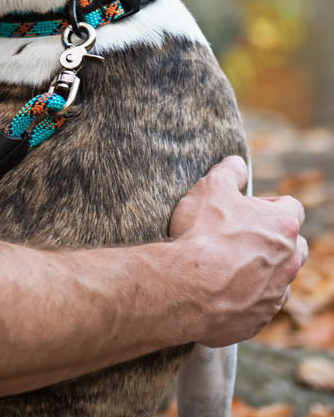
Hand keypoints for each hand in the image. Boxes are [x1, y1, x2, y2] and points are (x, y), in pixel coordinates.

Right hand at [169, 156, 307, 346]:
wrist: (188, 287)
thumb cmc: (202, 233)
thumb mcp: (210, 187)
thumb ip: (228, 172)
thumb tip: (237, 163)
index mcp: (282, 226)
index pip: (291, 207)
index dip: (269, 203)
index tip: (245, 206)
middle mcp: (289, 262)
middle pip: (294, 246)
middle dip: (274, 239)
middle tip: (241, 235)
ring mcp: (276, 293)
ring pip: (280, 277)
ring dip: (261, 269)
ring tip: (227, 264)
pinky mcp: (260, 318)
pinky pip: (260, 304)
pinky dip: (246, 295)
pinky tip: (220, 288)